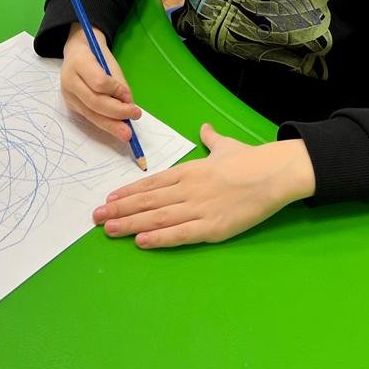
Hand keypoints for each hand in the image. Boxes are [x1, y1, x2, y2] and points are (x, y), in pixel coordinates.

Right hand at [61, 23, 141, 143]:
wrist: (76, 50)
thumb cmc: (96, 53)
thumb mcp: (109, 61)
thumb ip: (118, 83)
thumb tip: (128, 105)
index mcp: (79, 62)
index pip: (98, 82)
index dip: (115, 91)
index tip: (128, 96)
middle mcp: (69, 80)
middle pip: (94, 101)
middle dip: (116, 112)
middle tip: (135, 116)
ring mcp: (68, 94)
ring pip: (90, 114)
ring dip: (111, 125)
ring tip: (126, 134)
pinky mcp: (70, 105)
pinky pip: (89, 116)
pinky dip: (104, 122)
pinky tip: (116, 128)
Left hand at [92, 125, 315, 247]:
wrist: (273, 173)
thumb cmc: (249, 159)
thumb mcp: (225, 145)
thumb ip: (210, 139)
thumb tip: (204, 128)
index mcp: (189, 170)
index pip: (152, 182)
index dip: (129, 192)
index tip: (110, 198)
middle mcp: (187, 189)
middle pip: (147, 200)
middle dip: (119, 209)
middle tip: (95, 216)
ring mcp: (198, 209)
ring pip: (157, 217)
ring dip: (130, 223)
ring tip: (108, 229)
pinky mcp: (211, 228)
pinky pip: (179, 234)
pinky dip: (158, 238)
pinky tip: (139, 241)